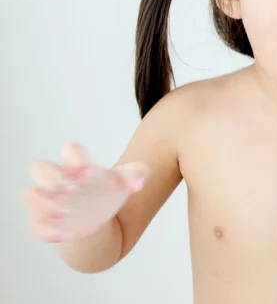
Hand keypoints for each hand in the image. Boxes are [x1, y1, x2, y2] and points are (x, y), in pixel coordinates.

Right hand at [22, 142, 148, 242]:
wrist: (103, 219)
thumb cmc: (111, 192)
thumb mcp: (129, 180)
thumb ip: (138, 174)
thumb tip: (137, 183)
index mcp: (79, 165)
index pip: (70, 149)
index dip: (76, 157)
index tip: (91, 172)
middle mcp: (60, 180)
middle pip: (40, 167)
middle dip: (52, 176)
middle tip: (72, 189)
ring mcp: (50, 202)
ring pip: (30, 194)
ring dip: (42, 202)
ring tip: (66, 212)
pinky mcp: (47, 223)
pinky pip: (35, 226)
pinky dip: (47, 231)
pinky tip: (69, 235)